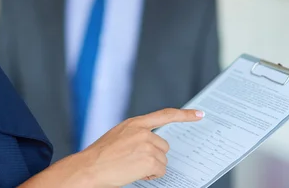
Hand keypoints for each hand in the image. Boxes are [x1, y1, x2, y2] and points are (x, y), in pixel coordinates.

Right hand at [78, 108, 203, 186]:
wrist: (89, 167)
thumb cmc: (99, 156)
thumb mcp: (117, 136)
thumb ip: (135, 135)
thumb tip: (150, 146)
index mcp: (134, 123)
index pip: (164, 115)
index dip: (184, 115)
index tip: (199, 114)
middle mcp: (142, 131)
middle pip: (164, 146)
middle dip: (154, 156)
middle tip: (135, 161)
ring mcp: (146, 144)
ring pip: (162, 160)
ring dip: (151, 166)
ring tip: (130, 167)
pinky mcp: (149, 159)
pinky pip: (160, 171)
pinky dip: (150, 175)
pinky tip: (135, 173)